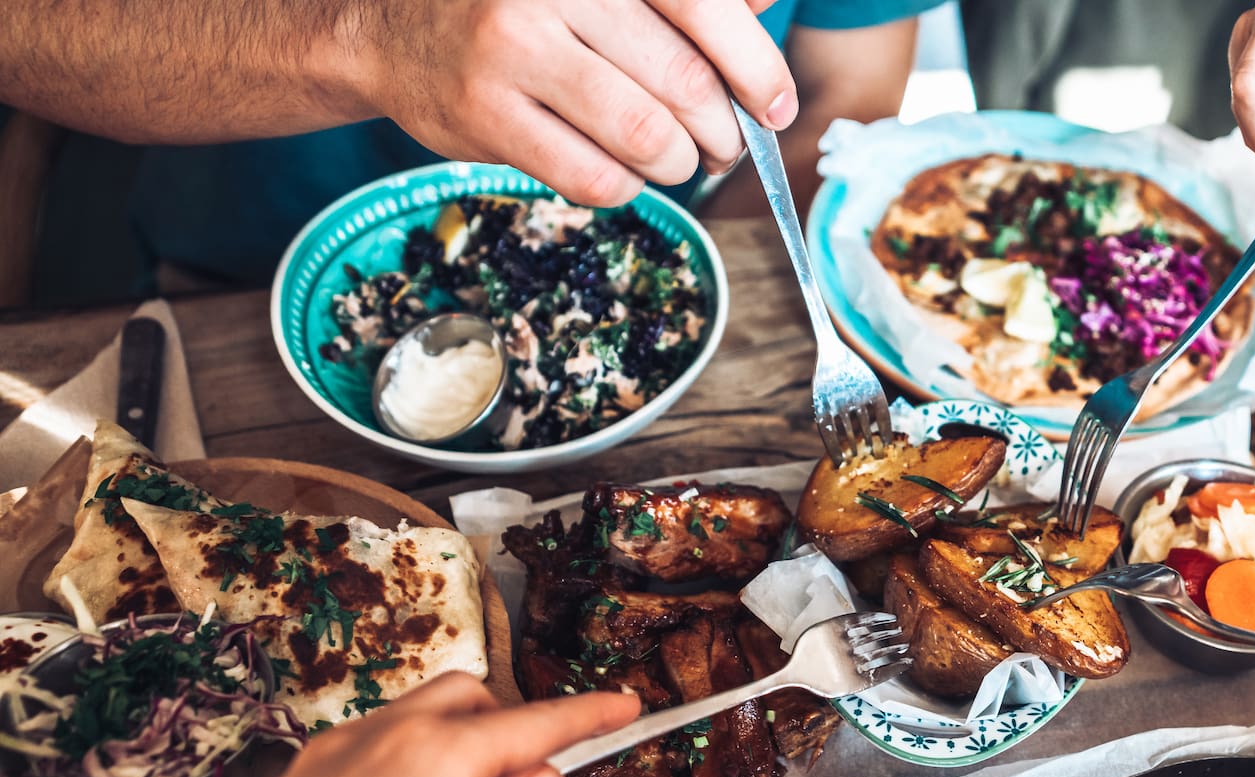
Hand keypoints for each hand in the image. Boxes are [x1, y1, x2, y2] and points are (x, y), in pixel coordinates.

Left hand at [0, 675, 639, 776]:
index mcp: (425, 761)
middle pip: (462, 701)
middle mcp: (366, 745)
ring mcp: (315, 768)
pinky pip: (361, 761)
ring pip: (407, 726)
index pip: (529, 723)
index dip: (583, 718)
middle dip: (509, 728)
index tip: (620, 708)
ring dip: (453, 755)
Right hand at [352, 0, 797, 205]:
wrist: (385, 23)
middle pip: (684, 82)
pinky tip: (621, 170)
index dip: (756, 66)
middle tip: (725, 143)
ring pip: (645, 137)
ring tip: (675, 159)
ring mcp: (513, 52)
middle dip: (723, 129)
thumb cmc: (517, 1)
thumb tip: (767, 3)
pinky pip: (593, 176)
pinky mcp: (484, 116)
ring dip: (678, 164)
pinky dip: (626, 186)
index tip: (776, 106)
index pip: (699, 6)